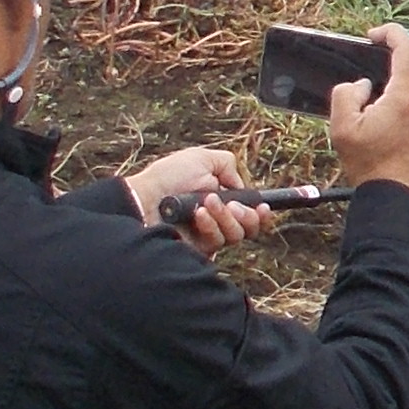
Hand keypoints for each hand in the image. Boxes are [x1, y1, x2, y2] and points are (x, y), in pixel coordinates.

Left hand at [129, 146, 276, 252]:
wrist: (144, 199)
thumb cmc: (168, 178)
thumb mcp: (201, 159)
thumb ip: (227, 165)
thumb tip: (240, 186)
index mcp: (219, 199)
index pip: (249, 213)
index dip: (261, 213)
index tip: (264, 207)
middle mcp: (216, 219)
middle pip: (249, 228)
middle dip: (248, 215)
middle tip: (236, 206)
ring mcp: (207, 235)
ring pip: (236, 235)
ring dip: (226, 216)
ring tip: (207, 203)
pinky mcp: (198, 249)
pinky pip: (218, 241)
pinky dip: (210, 225)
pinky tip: (197, 214)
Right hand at [331, 21, 408, 198]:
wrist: (396, 196)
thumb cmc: (370, 164)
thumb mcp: (342, 126)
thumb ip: (347, 92)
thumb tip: (364, 84)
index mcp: (408, 93)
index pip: (406, 46)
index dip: (389, 33)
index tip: (374, 36)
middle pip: (407, 71)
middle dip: (384, 77)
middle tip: (364, 101)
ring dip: (393, 96)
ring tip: (375, 122)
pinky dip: (403, 109)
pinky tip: (388, 131)